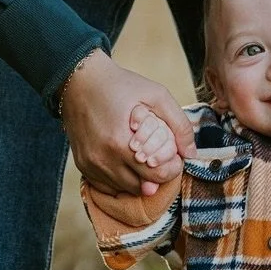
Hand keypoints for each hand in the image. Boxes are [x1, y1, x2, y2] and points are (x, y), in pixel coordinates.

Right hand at [61, 54, 192, 196]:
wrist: (79, 80)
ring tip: (144, 157)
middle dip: (157, 174)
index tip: (174, 156)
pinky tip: (126, 164)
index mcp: (121, 143)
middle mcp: (103, 159)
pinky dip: (120, 181)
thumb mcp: (156, 95)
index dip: (172, 168)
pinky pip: (106, 187)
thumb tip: (191, 153)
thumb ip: (179, 124)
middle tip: (160, 156)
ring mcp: (91, 164)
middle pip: (143, 187)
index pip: (157, 175)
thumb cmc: (120, 84)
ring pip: (125, 189)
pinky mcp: (82, 165)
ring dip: (139, 179)